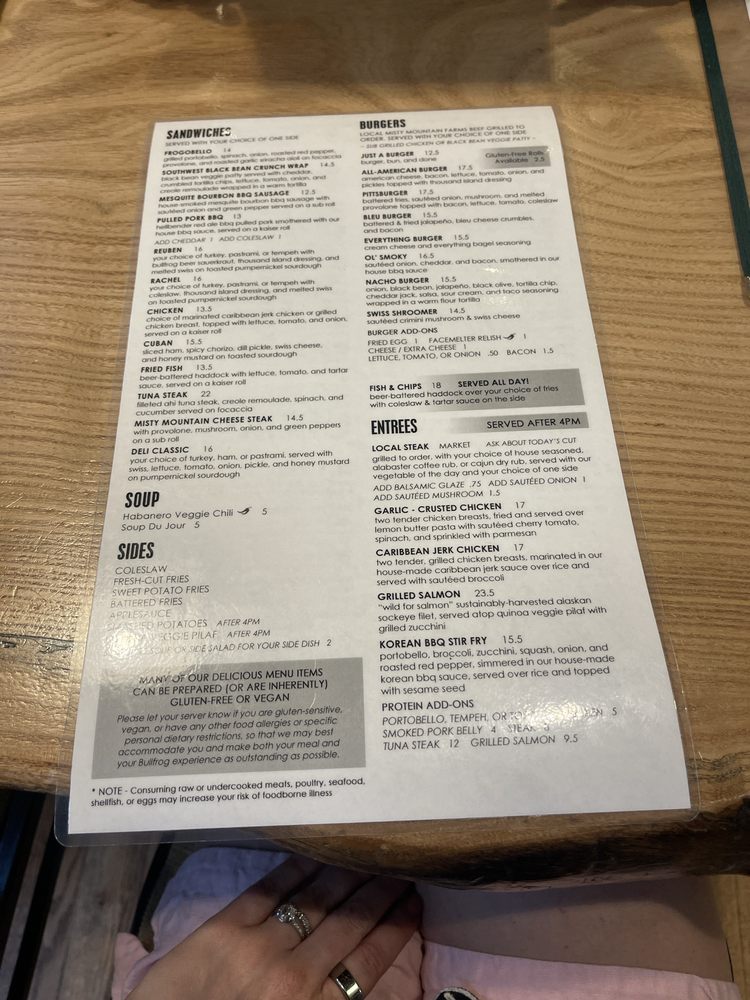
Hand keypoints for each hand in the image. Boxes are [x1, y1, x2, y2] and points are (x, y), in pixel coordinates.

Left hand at [127, 855, 421, 999]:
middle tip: (401, 865)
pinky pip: (269, 889)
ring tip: (368, 856)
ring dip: (348, 874)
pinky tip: (316, 854)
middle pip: (351, 922)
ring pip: (316, 899)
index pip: (370, 960)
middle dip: (380, 891)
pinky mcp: (222, 928)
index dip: (397, 927)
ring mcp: (257, 947)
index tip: (414, 901)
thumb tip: (357, 978)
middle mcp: (294, 974)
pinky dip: (297, 868)